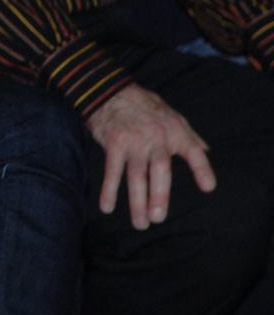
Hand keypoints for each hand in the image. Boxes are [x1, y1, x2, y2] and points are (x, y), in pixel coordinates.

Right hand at [84, 84, 217, 228]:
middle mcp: (156, 138)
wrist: (110, 91)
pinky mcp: (114, 143)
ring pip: (136, 176)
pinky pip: (111, 171)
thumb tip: (207, 151)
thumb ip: (189, 136)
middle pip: (160, 170)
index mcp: (174, 131)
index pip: (194, 151)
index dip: (202, 169)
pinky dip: (109, 190)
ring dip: (137, 201)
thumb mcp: (173, 116)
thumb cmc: (145, 106)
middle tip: (158, 218)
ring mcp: (133, 142)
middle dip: (159, 195)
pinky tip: (107, 207)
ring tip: (140, 223)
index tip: (208, 188)